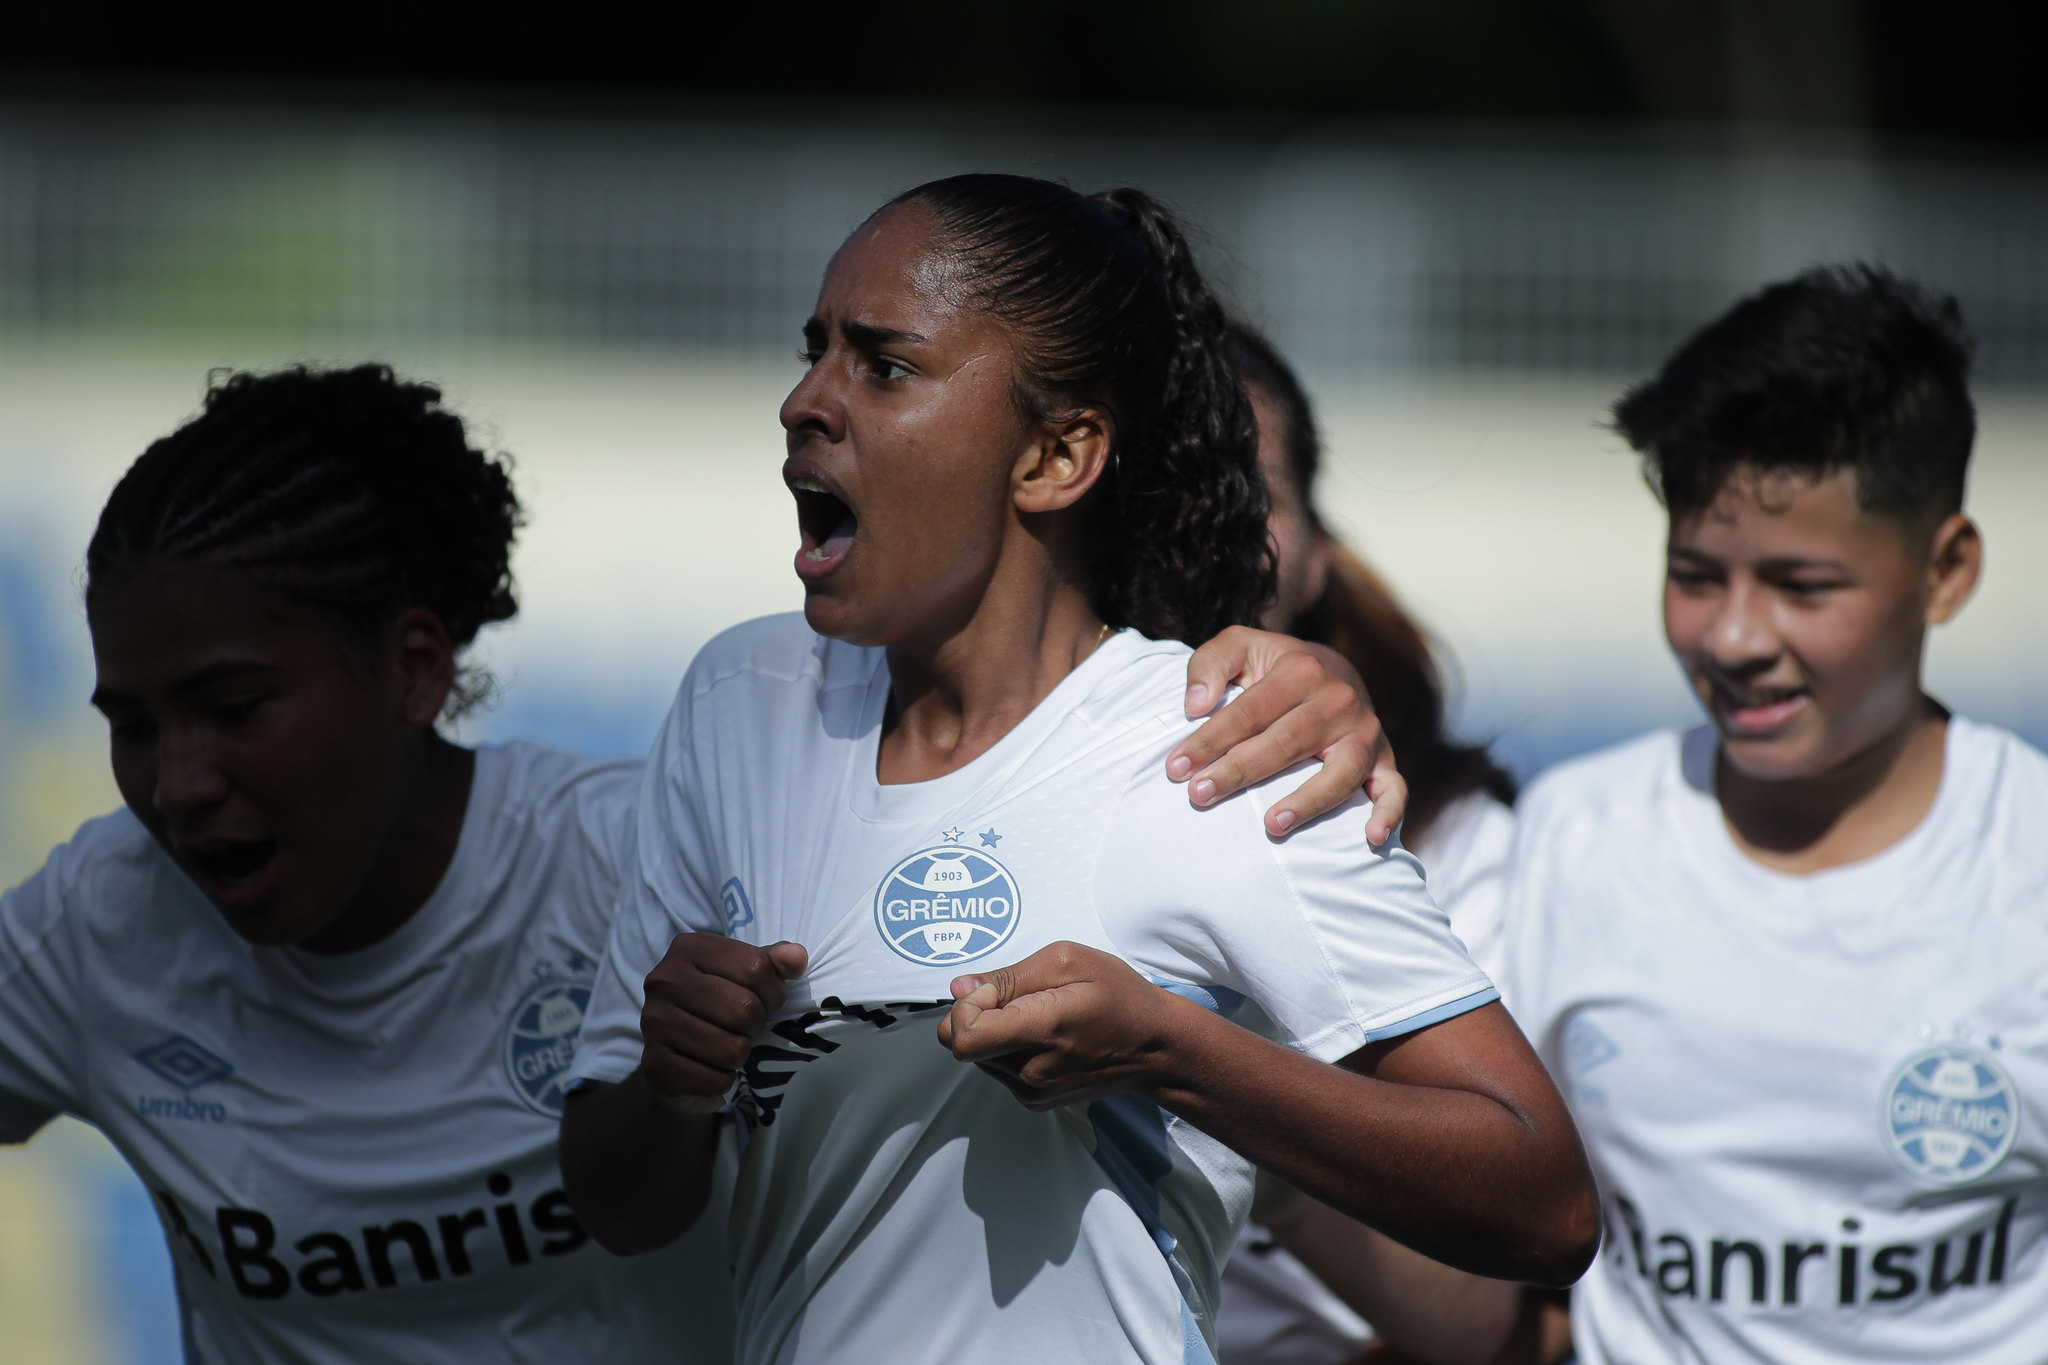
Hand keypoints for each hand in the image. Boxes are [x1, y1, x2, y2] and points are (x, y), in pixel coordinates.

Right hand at [639, 934, 806, 1113]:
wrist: (674, 1059)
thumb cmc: (719, 1007)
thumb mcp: (747, 976)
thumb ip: (773, 962)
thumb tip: (796, 957)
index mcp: (688, 947)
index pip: (757, 967)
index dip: (775, 992)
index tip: (766, 1002)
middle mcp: (663, 980)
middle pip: (744, 1008)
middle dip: (757, 1025)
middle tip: (746, 1029)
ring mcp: (653, 1021)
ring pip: (731, 1048)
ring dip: (740, 1055)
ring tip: (728, 1047)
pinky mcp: (654, 1063)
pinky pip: (714, 1079)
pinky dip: (722, 1080)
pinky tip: (710, 1069)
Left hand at [936, 941, 1185, 1109]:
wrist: (1154, 1046)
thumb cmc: (1118, 995)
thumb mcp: (1069, 961)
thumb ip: (1009, 977)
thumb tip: (959, 989)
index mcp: (1042, 1031)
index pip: (965, 1036)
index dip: (966, 1006)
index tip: (995, 990)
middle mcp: (1031, 1071)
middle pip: (960, 1045)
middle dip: (973, 1014)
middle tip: (1015, 997)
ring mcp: (1031, 1091)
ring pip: (974, 1056)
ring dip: (990, 1030)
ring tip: (1035, 1014)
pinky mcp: (1033, 1100)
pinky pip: (994, 1067)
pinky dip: (1004, 1046)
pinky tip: (1040, 1033)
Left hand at [1171, 625, 1406, 842]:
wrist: (1332, 671)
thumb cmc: (1272, 668)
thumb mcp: (1239, 646)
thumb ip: (1209, 664)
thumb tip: (1196, 705)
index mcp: (1301, 669)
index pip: (1249, 711)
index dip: (1209, 740)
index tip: (1175, 768)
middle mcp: (1339, 700)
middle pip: (1287, 742)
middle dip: (1240, 771)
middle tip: (1200, 796)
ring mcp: (1365, 732)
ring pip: (1341, 771)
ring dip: (1309, 801)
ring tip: (1272, 825)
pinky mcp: (1384, 759)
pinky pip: (1394, 789)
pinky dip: (1388, 813)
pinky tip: (1370, 839)